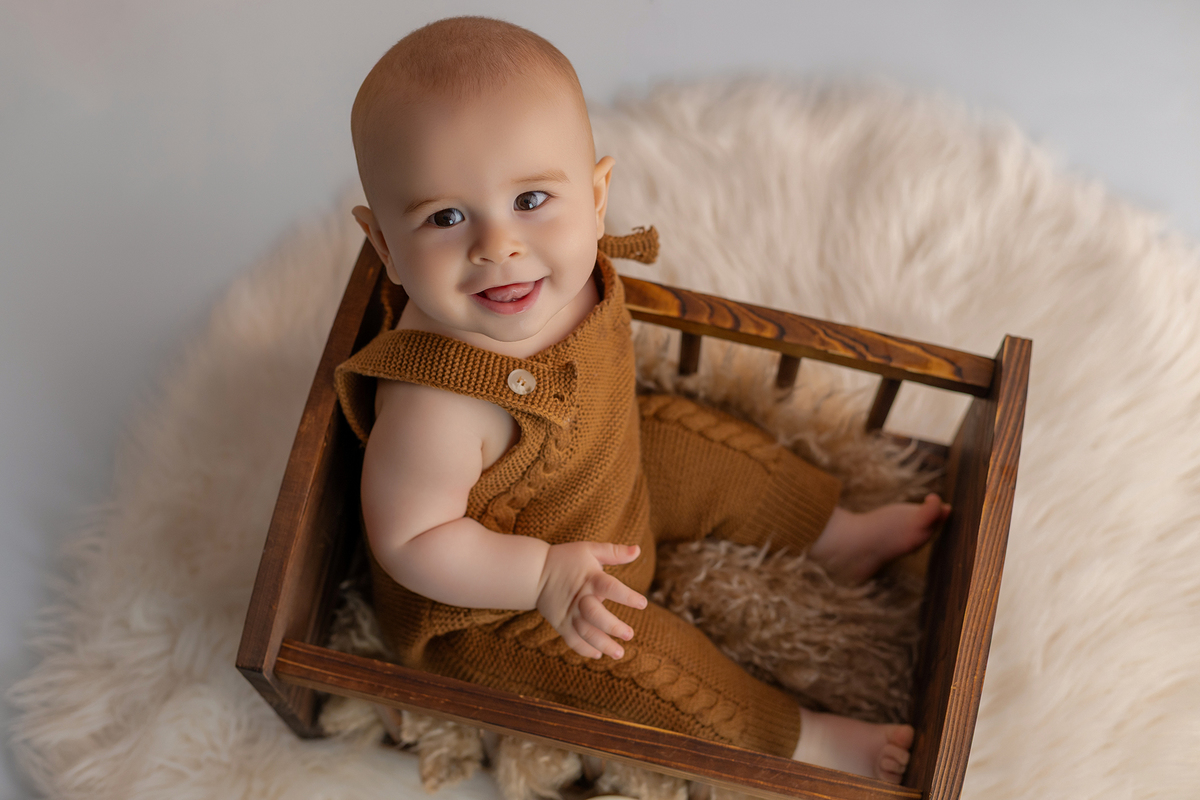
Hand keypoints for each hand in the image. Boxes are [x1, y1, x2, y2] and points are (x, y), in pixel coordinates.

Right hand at [536, 542, 647, 659]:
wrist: (534, 572)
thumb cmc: (566, 558)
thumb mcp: (589, 549)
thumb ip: (614, 552)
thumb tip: (638, 549)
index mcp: (590, 579)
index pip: (610, 587)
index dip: (627, 596)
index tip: (643, 604)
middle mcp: (580, 599)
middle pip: (596, 616)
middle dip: (613, 627)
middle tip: (629, 634)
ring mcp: (569, 613)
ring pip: (585, 632)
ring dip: (602, 644)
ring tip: (619, 653)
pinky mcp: (560, 623)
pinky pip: (572, 640)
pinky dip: (584, 649)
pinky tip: (598, 655)